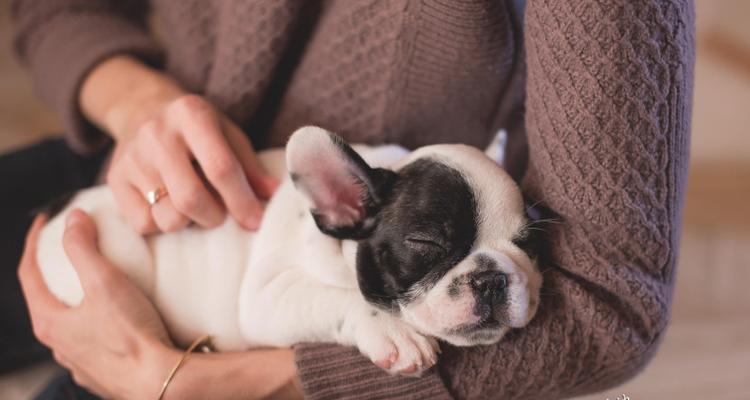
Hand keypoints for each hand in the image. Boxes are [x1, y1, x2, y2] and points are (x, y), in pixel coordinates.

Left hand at [18, 211, 171, 398]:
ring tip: (97, 283)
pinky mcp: (104, 373)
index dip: (34, 243)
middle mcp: (59, 346)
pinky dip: (98, 322)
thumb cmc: (131, 336)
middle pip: (47, 299)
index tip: (44, 222)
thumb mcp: (104, 282)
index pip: (28, 274)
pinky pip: (94, 341)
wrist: (160, 381)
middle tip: (70, 250)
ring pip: (71, 323)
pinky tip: (118, 317)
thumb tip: (73, 219)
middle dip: (55, 272)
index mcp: (50, 322)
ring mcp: (81, 362)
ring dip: (77, 300)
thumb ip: (83, 247)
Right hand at [81, 56, 277, 233]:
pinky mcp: (115, 179)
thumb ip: (250, 166)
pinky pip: (143, 224)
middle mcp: (157, 134)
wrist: (140, 108)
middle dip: (214, 217)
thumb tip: (276, 195)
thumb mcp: (227, 133)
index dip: (241, 200)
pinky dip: (162, 224)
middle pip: (190, 199)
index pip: (220, 168)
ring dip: (188, 222)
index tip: (255, 222)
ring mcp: (132, 157)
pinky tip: (167, 205)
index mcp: (192, 114)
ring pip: (167, 217)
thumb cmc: (196, 128)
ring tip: (193, 206)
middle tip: (220, 213)